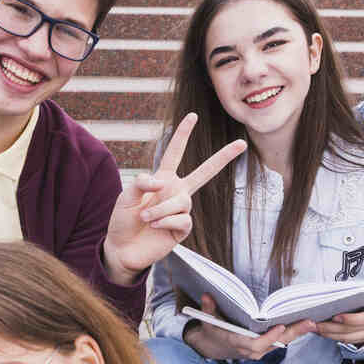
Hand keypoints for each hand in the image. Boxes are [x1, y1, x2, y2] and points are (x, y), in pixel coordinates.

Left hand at [101, 113, 245, 283]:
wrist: (122, 248)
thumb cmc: (123, 220)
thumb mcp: (126, 196)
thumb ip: (141, 182)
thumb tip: (162, 183)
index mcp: (163, 179)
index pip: (175, 153)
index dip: (183, 134)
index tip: (193, 116)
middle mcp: (176, 192)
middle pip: (205, 172)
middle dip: (223, 158)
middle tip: (241, 144)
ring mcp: (181, 211)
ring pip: (183, 202)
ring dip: (161, 210)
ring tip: (146, 218)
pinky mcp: (182, 230)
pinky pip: (182, 219)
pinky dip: (166, 222)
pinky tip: (155, 227)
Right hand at [182, 294, 313, 360]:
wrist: (213, 347)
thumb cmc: (212, 331)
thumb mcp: (207, 320)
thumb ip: (208, 309)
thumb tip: (207, 295)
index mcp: (237, 343)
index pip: (255, 344)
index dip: (268, 337)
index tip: (280, 326)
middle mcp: (250, 350)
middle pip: (275, 343)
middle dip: (293, 333)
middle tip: (309, 322)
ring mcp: (259, 351)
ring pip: (281, 343)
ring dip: (297, 333)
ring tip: (312, 322)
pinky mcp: (265, 348)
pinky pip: (281, 342)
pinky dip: (293, 333)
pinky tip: (304, 324)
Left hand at [315, 294, 363, 345]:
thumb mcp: (360, 289)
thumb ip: (348, 294)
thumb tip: (327, 300)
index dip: (351, 320)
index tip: (335, 317)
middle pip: (354, 330)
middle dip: (333, 328)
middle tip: (317, 324)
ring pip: (349, 338)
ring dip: (330, 334)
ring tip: (316, 328)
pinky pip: (348, 341)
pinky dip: (333, 336)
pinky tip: (322, 331)